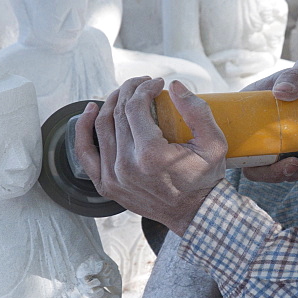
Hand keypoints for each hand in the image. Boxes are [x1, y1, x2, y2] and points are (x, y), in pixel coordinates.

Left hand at [74, 76, 226, 234]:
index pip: (136, 107)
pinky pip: (85, 153)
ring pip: (102, 126)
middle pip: (118, 113)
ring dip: (111, 102)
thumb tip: (174, 85)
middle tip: (142, 83)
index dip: (145, 88)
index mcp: (151, 155)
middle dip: (130, 91)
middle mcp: (127, 166)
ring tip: (124, 93)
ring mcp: (113, 177)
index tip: (157, 83)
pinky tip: (90, 111)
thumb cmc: (205, 179)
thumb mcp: (214, 143)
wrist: (194, 214)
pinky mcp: (107, 184)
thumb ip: (197, 111)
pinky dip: (83, 129)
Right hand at [242, 58, 297, 182]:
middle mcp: (269, 137)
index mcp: (256, 116)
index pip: (241, 146)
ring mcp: (289, 150)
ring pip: (292, 172)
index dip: (252, 162)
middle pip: (264, 168)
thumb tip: (282, 92)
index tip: (276, 160)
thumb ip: (296, 76)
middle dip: (283, 172)